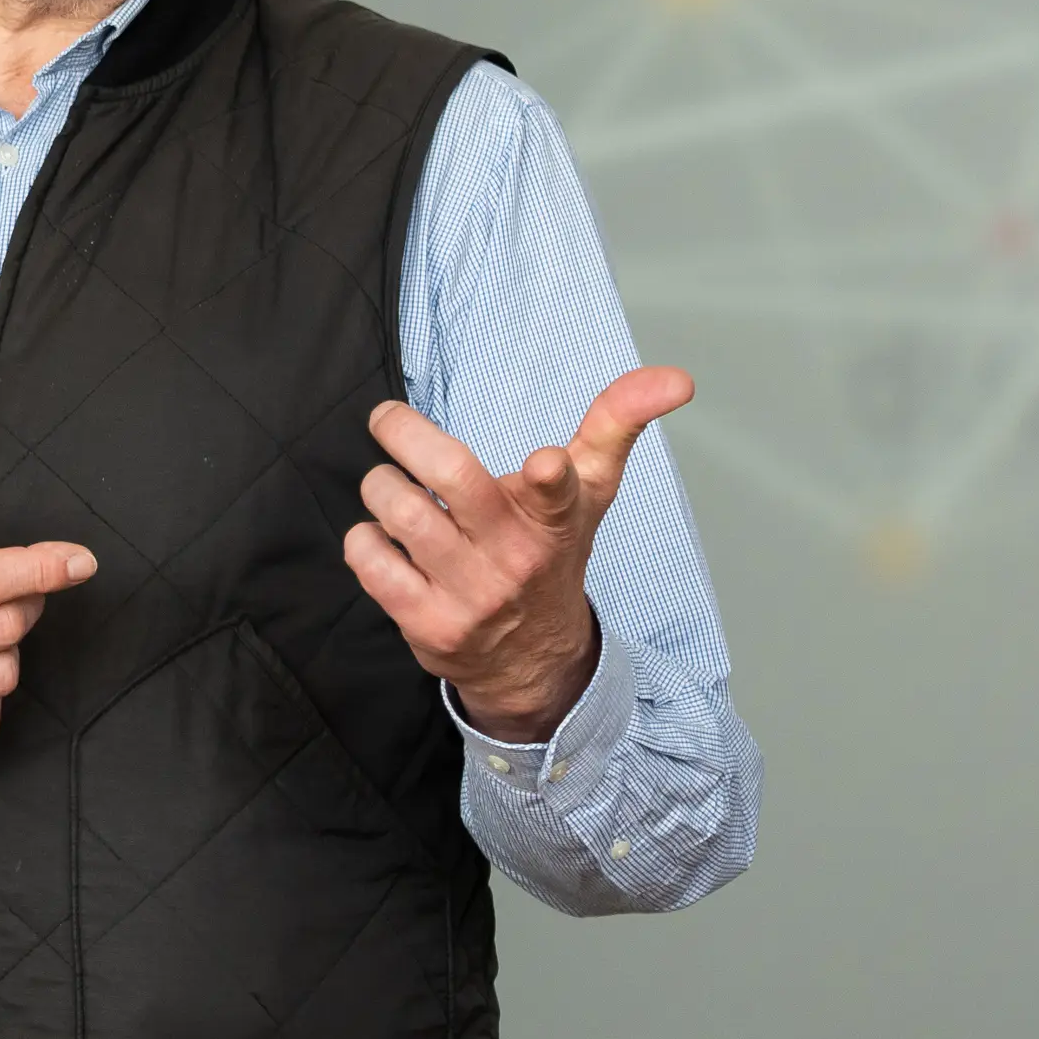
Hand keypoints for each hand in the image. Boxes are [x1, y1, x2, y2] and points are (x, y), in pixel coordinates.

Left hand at [343, 367, 693, 743]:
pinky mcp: (427, 623)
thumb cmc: (550, 555)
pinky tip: (383, 536)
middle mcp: (514, 557)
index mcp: (555, 519)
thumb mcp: (590, 493)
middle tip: (388, 420)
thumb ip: (617, 425)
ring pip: (402, 512)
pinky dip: (363, 537)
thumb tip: (675, 377)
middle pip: (453, 480)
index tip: (543, 463)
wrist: (530, 660)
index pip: (559, 494)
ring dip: (381, 485)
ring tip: (390, 485)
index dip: (549, 477)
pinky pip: (371, 561)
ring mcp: (470, 595)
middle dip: (406, 434)